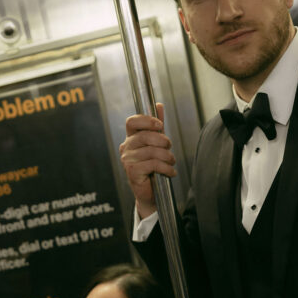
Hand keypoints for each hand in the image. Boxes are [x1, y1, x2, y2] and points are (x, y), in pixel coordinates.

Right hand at [119, 103, 175, 217]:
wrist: (150, 192)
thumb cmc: (152, 166)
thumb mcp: (156, 144)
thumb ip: (157, 126)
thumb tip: (159, 105)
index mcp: (130, 138)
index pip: (132, 122)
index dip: (147, 120)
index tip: (160, 125)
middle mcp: (126, 147)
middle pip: (145, 136)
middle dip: (163, 141)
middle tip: (170, 148)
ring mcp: (127, 160)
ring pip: (152, 151)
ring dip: (167, 157)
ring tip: (171, 162)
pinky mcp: (132, 172)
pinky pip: (153, 164)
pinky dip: (166, 168)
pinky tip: (170, 172)